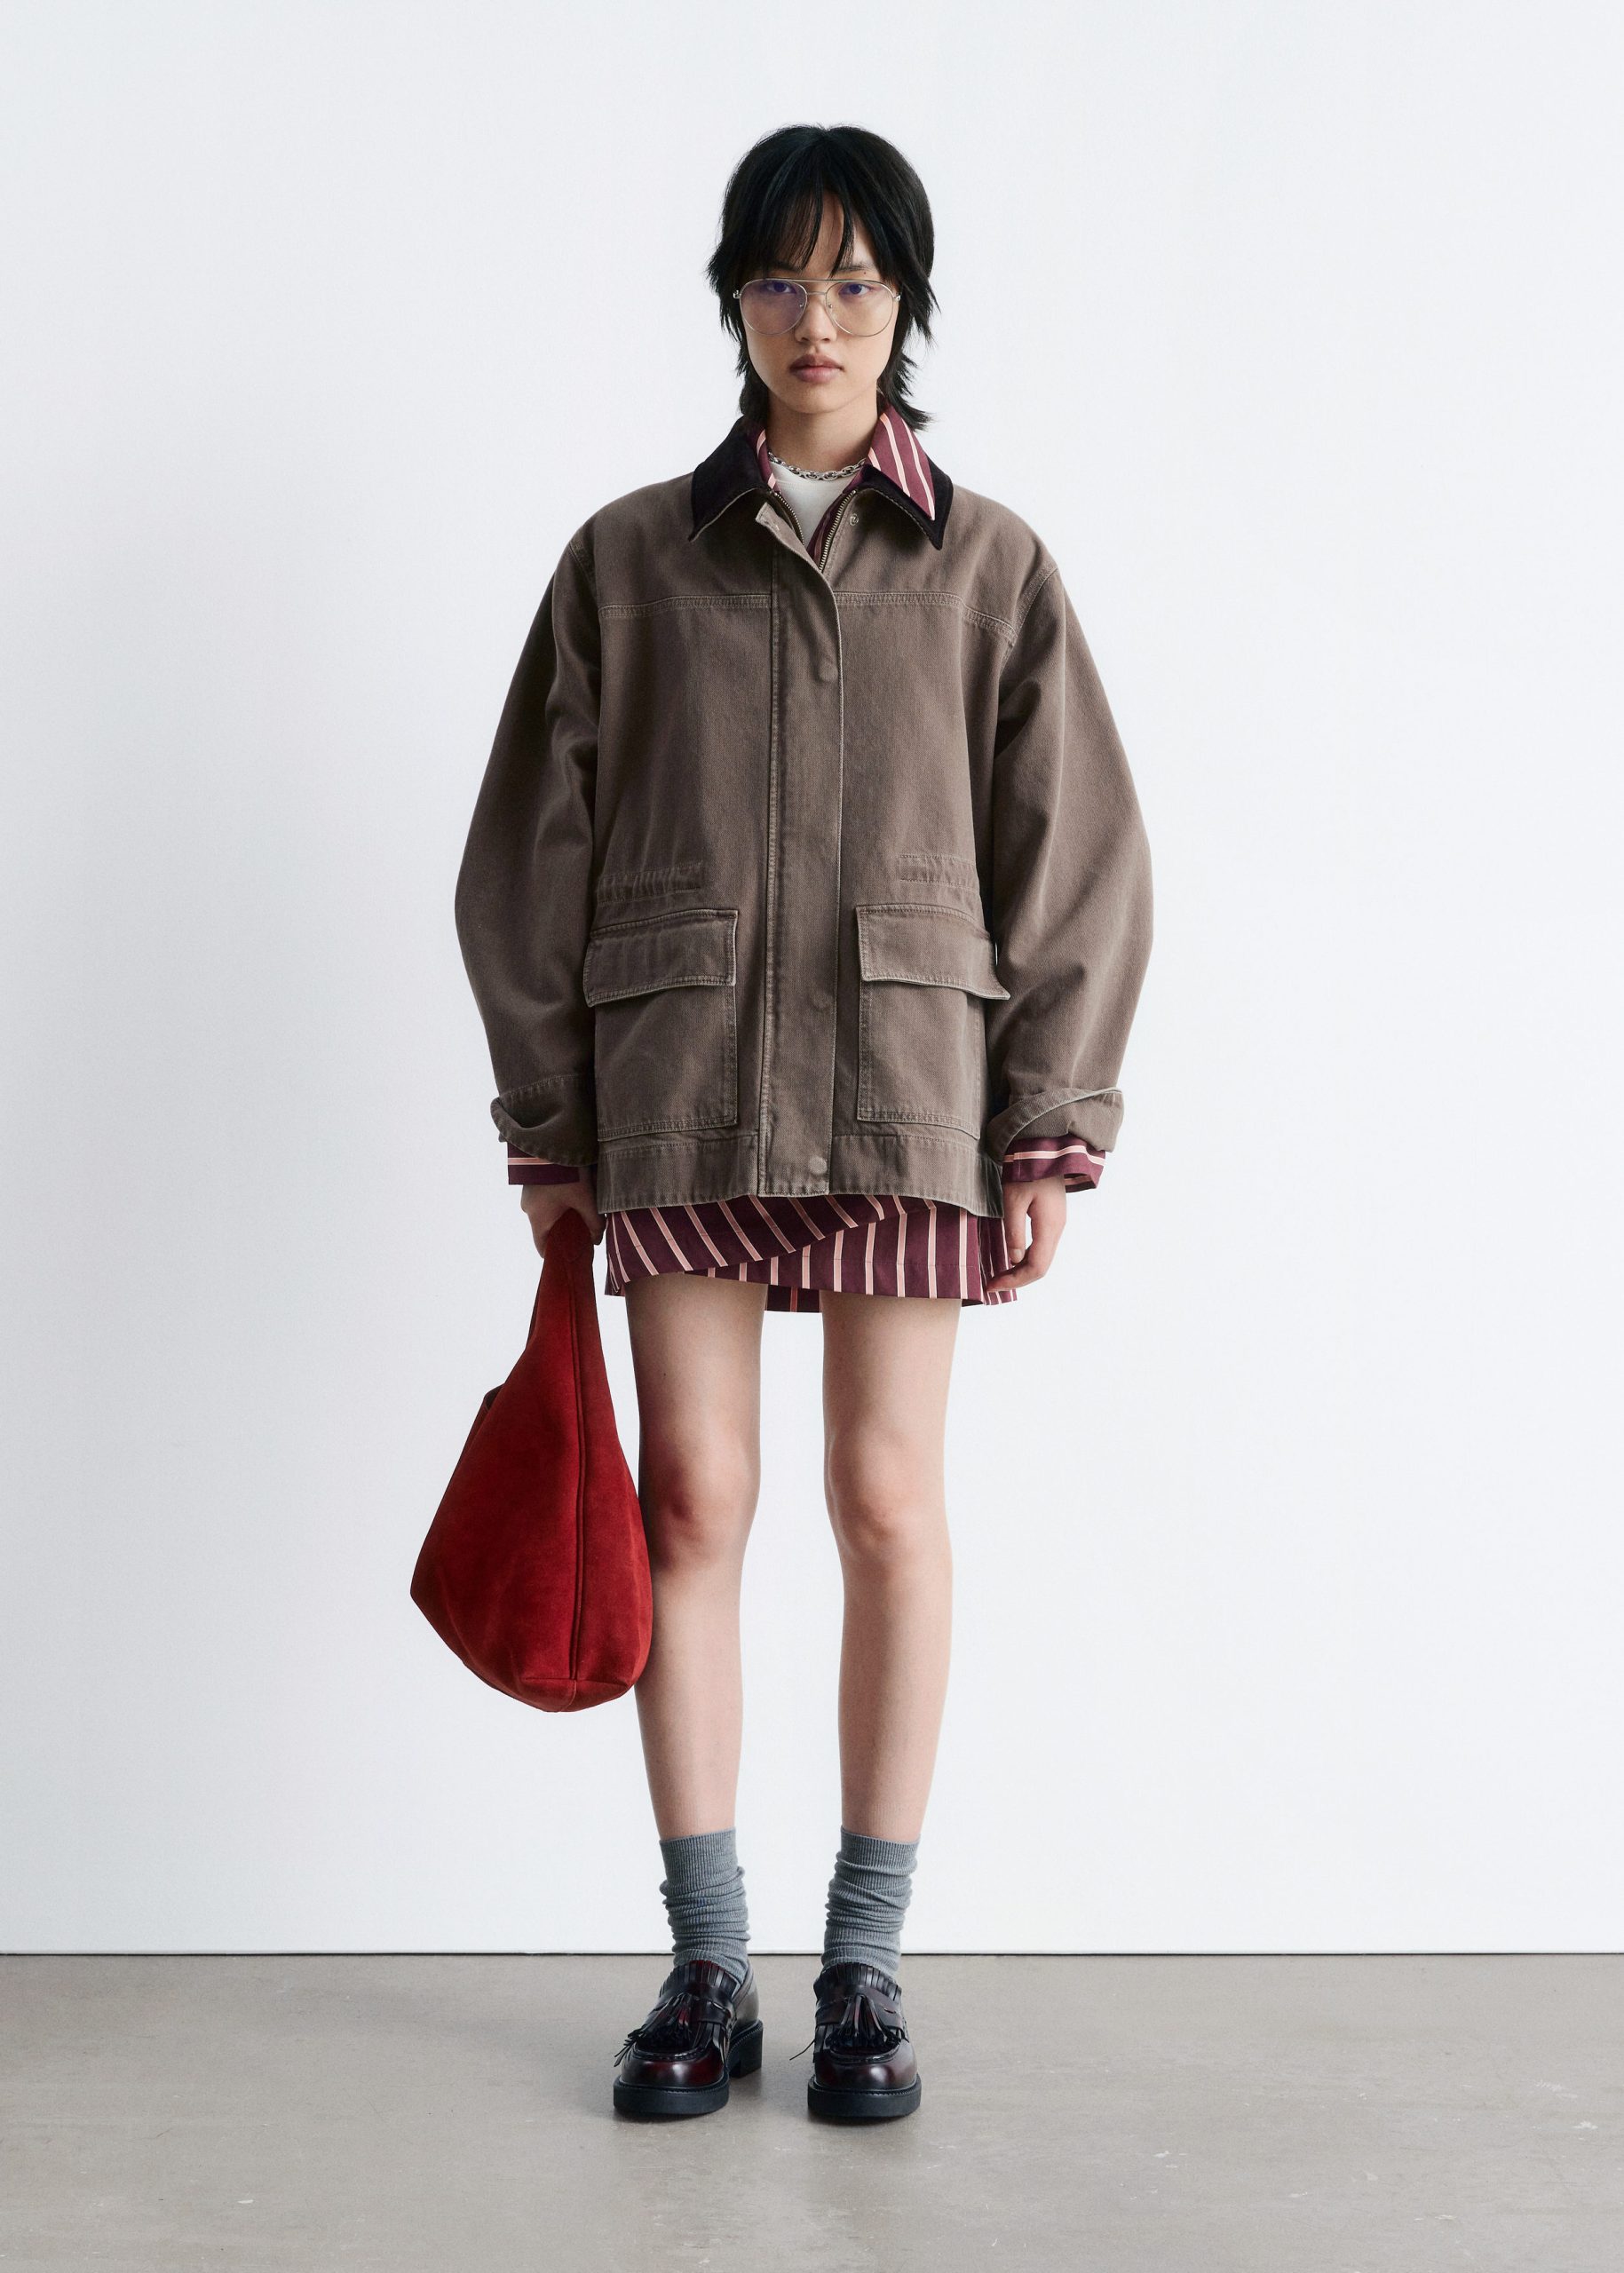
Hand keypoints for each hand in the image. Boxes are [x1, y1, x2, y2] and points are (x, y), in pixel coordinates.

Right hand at [518, 1175, 603, 1257]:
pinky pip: (543, 1199)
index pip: (542, 1247)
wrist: (551, 1141)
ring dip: (562, 1214)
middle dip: (565, 1232)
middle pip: (547, 1229)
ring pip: (546, 1213)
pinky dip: (557, 1202)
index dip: (557, 1254)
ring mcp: (528, 1194)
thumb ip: (594, 1223)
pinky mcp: (531, 1182)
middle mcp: (528, 1209)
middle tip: (584, 1231)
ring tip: (582, 1210)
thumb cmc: (567, 1174)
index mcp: (537, 1219)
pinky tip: (573, 1194)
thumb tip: (596, 1240)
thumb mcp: (586, 1199)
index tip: (571, 1255)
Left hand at [983, 1174, 1066, 1291]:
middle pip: (1041, 1266)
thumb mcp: (1013, 1200)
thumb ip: (1014, 1231)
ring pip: (1042, 1258)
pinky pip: (1042, 1247)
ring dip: (1021, 1270)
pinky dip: (1026, 1258)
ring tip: (999, 1274)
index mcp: (1049, 1227)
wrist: (1043, 1149)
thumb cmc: (1025, 1171)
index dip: (1015, 1280)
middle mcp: (1057, 1229)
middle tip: (992, 1284)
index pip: (1036, 1267)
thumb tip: (1014, 1260)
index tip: (992, 1285)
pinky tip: (1012, 1259)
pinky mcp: (1052, 1219)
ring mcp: (1057, 1224)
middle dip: (1017, 1279)